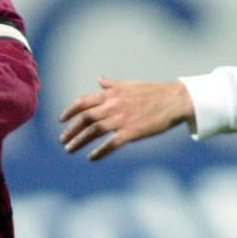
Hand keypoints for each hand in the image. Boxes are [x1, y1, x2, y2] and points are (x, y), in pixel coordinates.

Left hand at [59, 78, 192, 159]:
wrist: (174, 100)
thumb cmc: (153, 92)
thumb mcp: (129, 84)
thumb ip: (111, 84)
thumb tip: (99, 80)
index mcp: (112, 93)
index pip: (84, 102)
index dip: (70, 111)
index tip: (61, 120)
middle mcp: (113, 105)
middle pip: (85, 118)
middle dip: (71, 129)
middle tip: (62, 139)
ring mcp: (122, 119)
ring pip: (94, 130)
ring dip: (79, 141)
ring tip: (69, 149)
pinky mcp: (132, 132)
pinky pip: (111, 143)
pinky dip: (99, 151)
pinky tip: (91, 157)